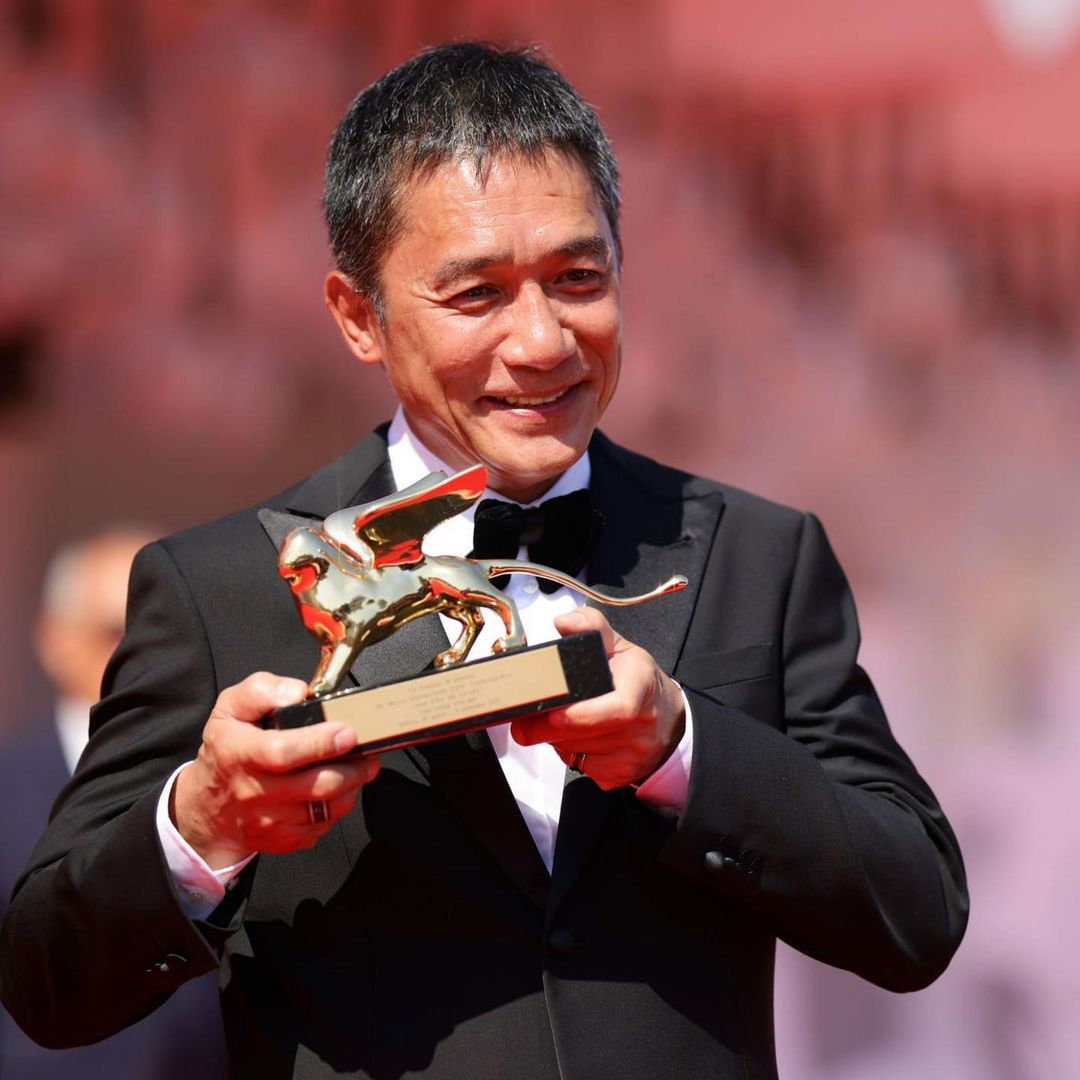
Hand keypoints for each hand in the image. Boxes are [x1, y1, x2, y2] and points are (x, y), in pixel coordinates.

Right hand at [171, 672, 379, 867]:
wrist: (209, 807)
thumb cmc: (228, 749)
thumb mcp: (231, 707)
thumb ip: (263, 691)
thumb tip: (297, 694)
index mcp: (240, 753)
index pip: (283, 752)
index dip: (320, 743)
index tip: (347, 733)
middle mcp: (254, 791)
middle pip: (317, 785)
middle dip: (353, 768)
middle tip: (367, 751)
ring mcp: (269, 821)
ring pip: (328, 808)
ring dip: (352, 786)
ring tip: (359, 767)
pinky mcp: (283, 839)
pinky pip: (324, 825)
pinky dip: (338, 806)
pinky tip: (338, 788)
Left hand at [510, 608, 684, 789]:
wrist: (668, 720)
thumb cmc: (637, 681)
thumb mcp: (620, 646)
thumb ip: (591, 627)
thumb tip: (565, 623)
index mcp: (639, 686)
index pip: (616, 709)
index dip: (578, 715)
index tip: (550, 712)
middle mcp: (641, 724)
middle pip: (581, 733)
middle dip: (547, 725)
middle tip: (526, 717)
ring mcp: (632, 755)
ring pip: (574, 751)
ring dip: (555, 738)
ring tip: (557, 719)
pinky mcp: (620, 776)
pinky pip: (581, 767)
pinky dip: (569, 753)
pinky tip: (577, 738)